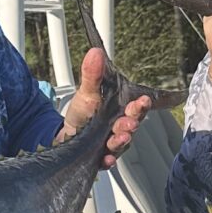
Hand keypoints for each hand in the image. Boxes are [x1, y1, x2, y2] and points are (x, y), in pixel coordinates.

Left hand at [59, 47, 152, 169]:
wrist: (68, 135)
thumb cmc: (83, 113)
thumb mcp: (87, 91)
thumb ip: (92, 74)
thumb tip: (95, 52)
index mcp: (121, 110)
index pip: (137, 107)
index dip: (142, 105)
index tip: (144, 100)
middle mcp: (120, 127)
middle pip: (132, 125)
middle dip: (132, 123)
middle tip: (129, 121)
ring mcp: (112, 143)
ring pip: (122, 143)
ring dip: (121, 140)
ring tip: (118, 136)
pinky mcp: (101, 157)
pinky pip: (108, 160)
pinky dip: (108, 160)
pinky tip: (107, 158)